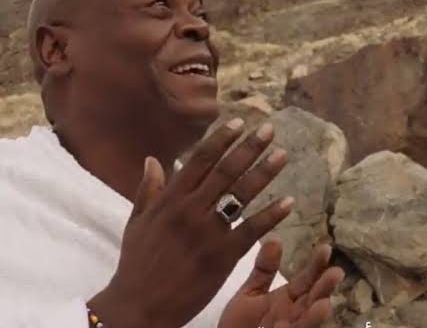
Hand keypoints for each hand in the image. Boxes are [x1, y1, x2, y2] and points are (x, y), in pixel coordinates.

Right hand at [88, 119, 292, 327]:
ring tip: (282, 155)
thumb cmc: (138, 263)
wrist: (139, 306)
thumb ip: (149, 190)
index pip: (200, 160)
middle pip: (225, 171)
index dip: (222, 139)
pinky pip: (252, 230)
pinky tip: (289, 201)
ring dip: (264, 172)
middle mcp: (189, 210)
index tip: (239, 122)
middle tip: (269, 130)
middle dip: (249, 147)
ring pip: (241, 195)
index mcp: (170, 200)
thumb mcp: (136, 222)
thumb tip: (153, 159)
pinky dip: (271, 215)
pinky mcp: (222, 256)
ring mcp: (207, 233)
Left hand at [218, 241, 344, 327]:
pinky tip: (285, 325)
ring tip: (325, 304)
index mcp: (288, 297)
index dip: (316, 265)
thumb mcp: (251, 293)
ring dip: (315, 316)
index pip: (307, 279)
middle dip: (325, 288)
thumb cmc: (239, 322)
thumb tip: (275, 239)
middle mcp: (295, 314)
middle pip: (313, 300)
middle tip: (337, 273)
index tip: (326, 248)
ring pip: (306, 323)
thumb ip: (264, 270)